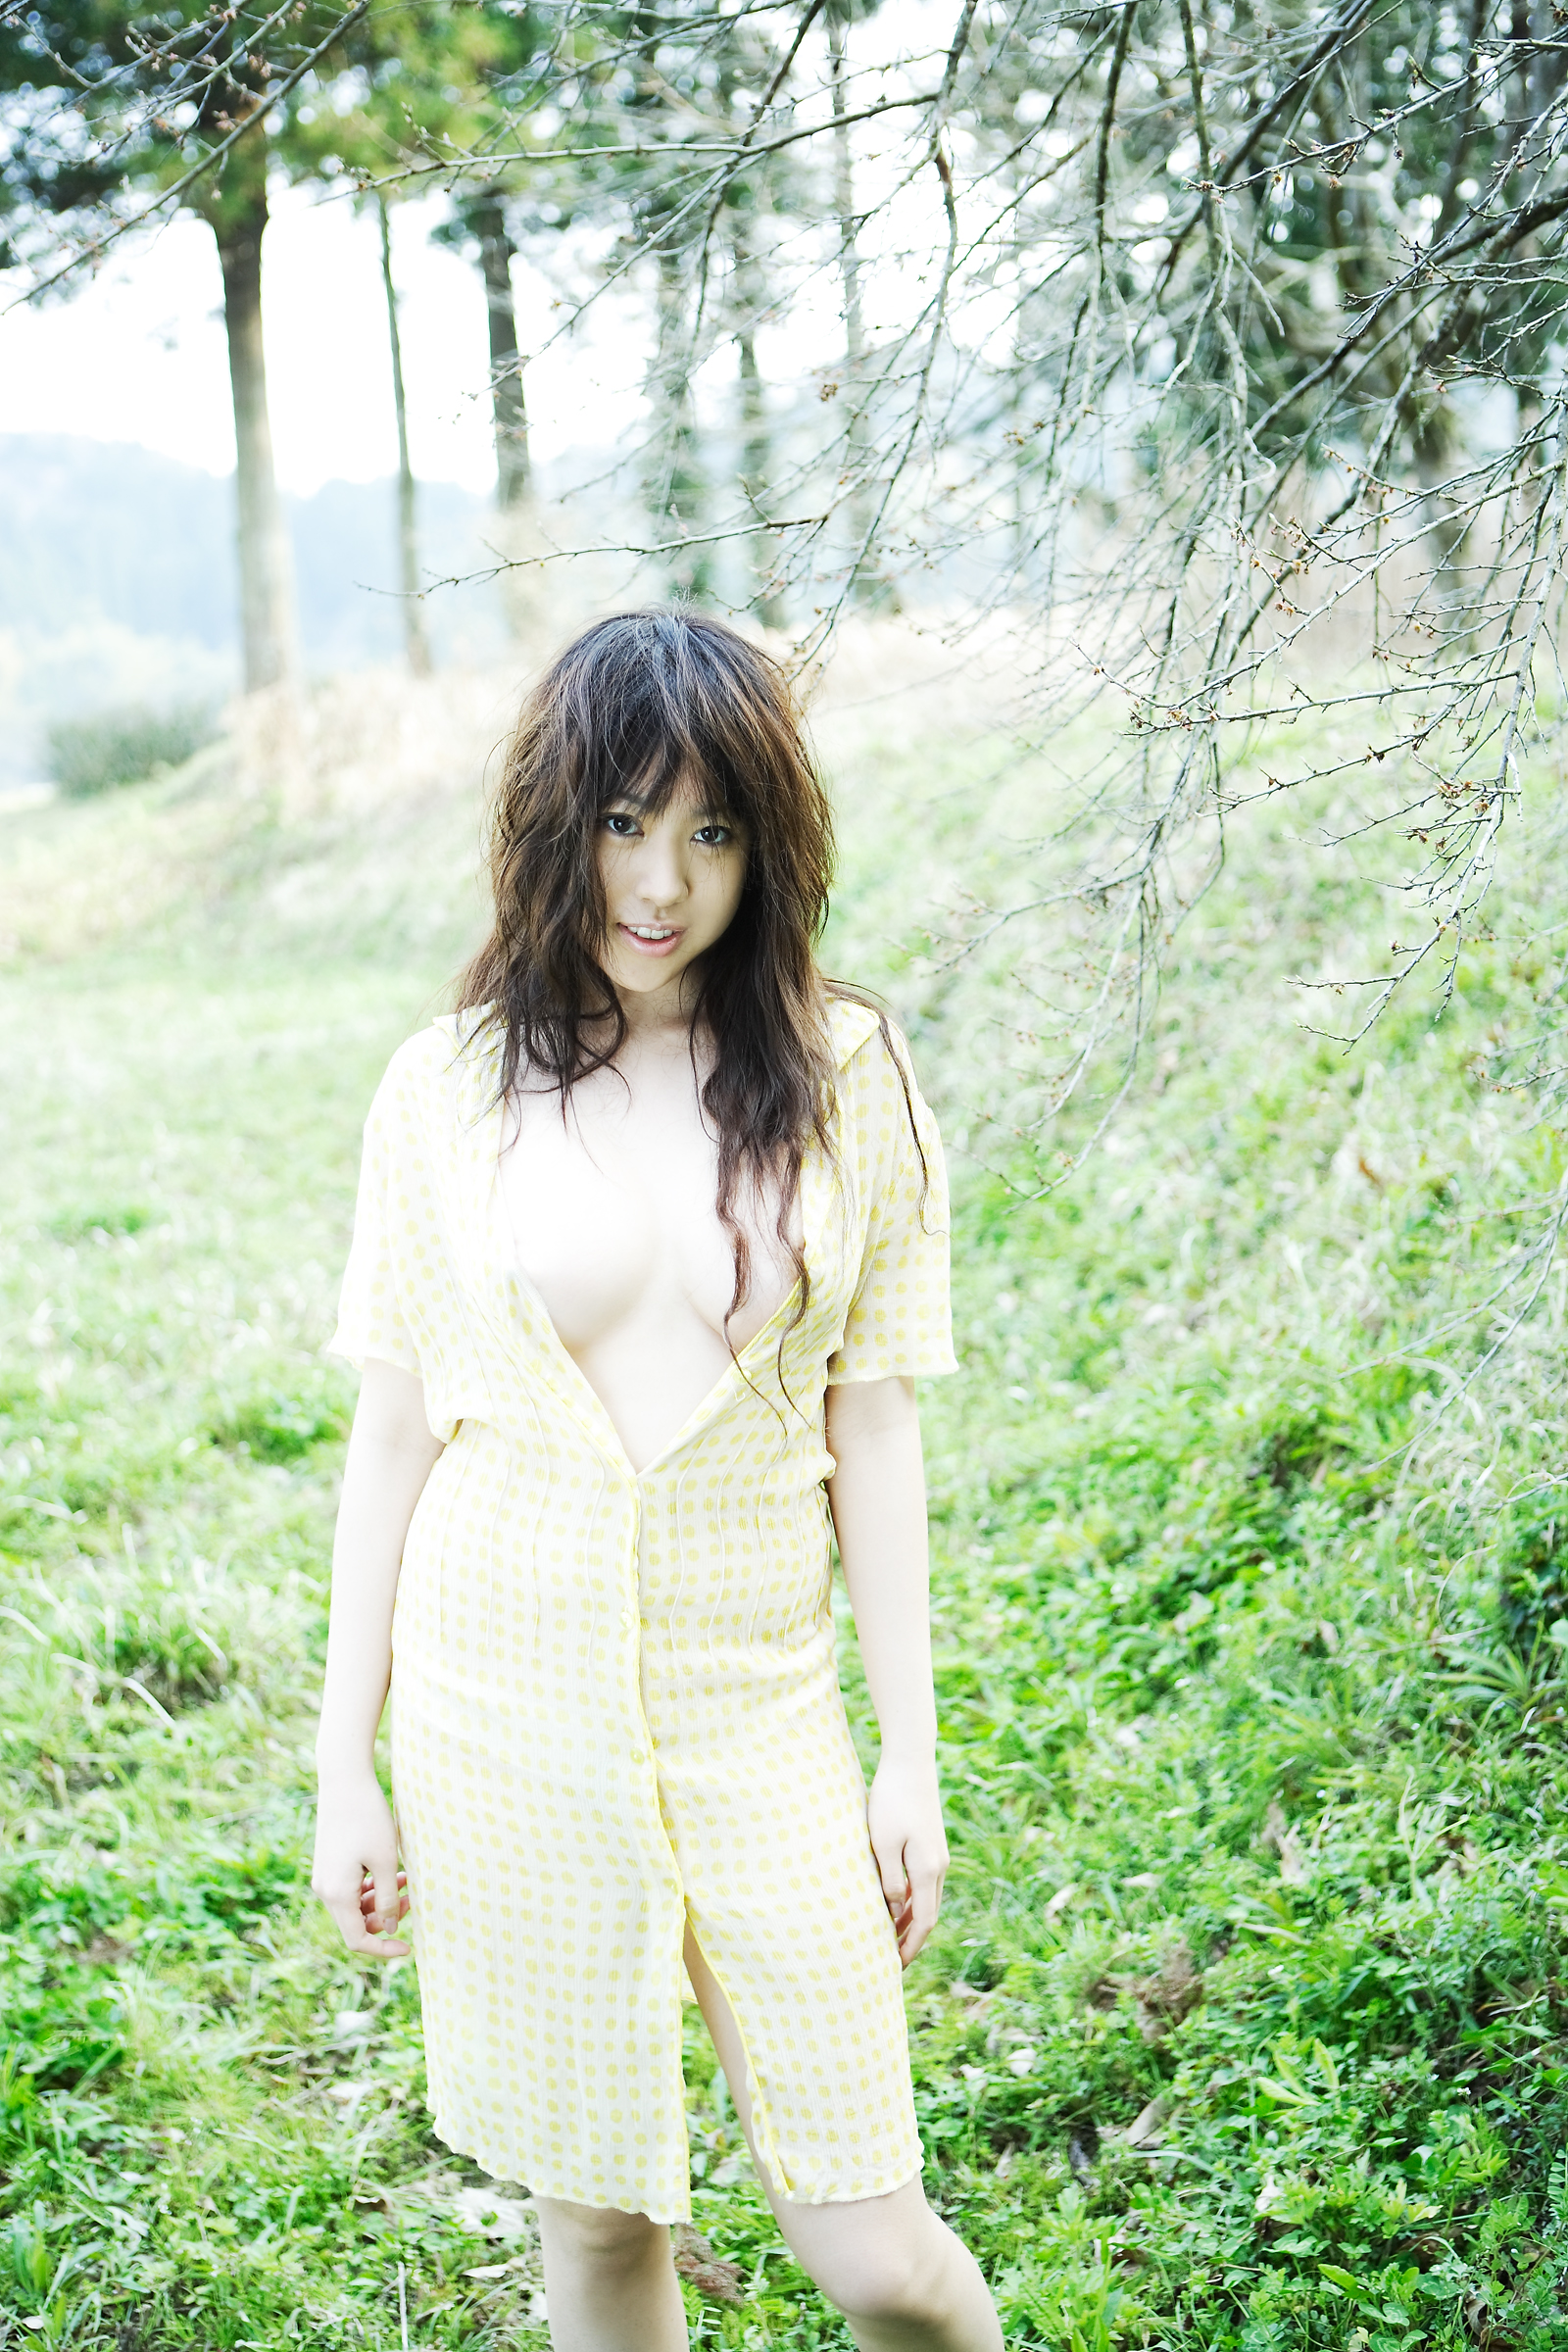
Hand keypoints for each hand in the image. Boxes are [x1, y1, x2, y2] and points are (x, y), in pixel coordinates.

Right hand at [311, 1772, 410, 1957]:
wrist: (344, 1781)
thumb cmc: (368, 1818)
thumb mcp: (386, 1861)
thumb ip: (388, 1899)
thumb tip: (390, 1928)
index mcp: (336, 1894)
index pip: (357, 1940)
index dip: (383, 1949)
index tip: (408, 1947)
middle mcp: (324, 1890)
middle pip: (355, 1924)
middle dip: (385, 1919)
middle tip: (413, 1900)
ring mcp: (324, 1876)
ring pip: (353, 1906)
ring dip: (380, 1901)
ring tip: (407, 1881)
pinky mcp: (329, 1864)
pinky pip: (349, 1889)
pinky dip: (370, 1887)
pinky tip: (392, 1871)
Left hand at [867, 1753, 948, 1967]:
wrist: (910, 1762)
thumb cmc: (891, 1800)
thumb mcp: (882, 1843)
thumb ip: (889, 1880)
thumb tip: (895, 1910)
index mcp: (928, 1869)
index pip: (923, 1922)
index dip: (910, 1947)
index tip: (895, 1967)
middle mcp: (939, 1866)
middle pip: (929, 1914)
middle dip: (912, 1939)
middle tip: (891, 1960)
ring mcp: (937, 1854)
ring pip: (927, 1898)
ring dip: (911, 1920)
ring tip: (889, 1937)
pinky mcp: (931, 1843)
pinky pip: (924, 1882)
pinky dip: (912, 1899)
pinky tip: (894, 1901)